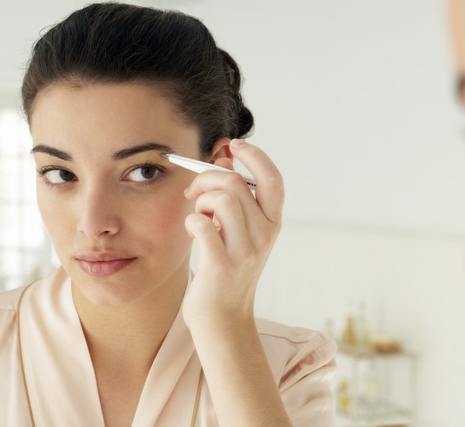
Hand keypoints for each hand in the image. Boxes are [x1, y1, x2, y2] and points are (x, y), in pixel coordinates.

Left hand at [181, 139, 283, 330]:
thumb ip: (234, 197)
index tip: (234, 145)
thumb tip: (224, 157)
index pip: (273, 179)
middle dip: (207, 178)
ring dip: (201, 200)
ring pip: (221, 198)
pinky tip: (192, 231)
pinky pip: (201, 223)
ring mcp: (244, 251)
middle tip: (194, 192)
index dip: (256, 156)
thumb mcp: (239, 233)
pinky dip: (191, 220)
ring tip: (198, 216)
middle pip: (236, 183)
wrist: (223, 319)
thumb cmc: (226, 270)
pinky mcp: (221, 265)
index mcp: (272, 224)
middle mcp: (264, 235)